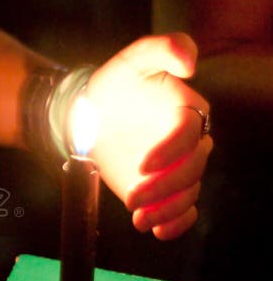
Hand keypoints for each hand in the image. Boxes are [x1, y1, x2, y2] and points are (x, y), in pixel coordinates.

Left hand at [87, 33, 212, 239]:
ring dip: (167, 210)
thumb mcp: (131, 60)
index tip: (144, 165)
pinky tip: (157, 231)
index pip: (189, 134)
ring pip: (187, 193)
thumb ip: (161, 48)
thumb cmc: (113, 86)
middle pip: (191, 169)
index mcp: (186, 110)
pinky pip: (183, 210)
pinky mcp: (164, 188)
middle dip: (165, 187)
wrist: (89, 116)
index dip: (171, 151)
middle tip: (132, 198)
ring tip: (139, 219)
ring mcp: (176, 167)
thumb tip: (189, 61)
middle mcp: (187, 142)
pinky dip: (175, 223)